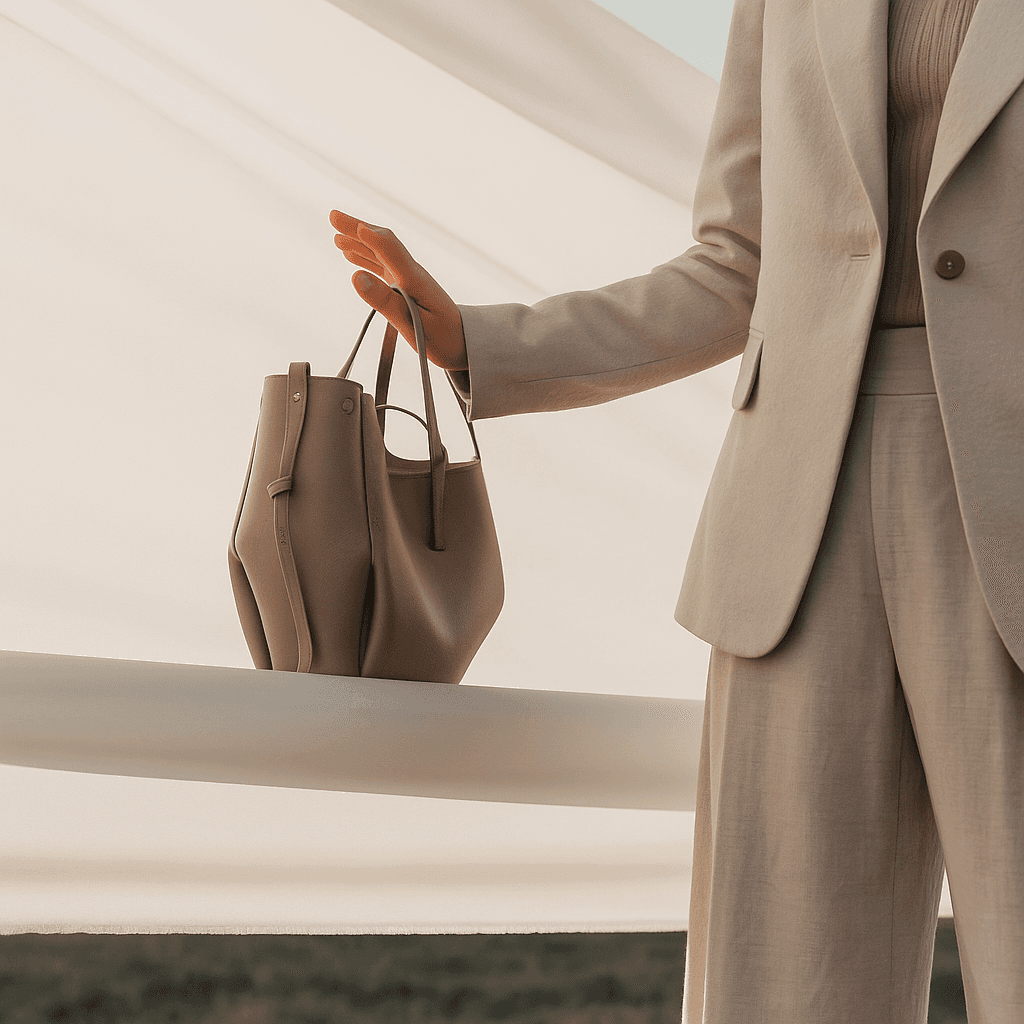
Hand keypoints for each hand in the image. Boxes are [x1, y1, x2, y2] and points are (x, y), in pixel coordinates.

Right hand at [330, 210, 467, 371]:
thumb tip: (357, 277)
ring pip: (380, 253)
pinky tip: (352, 256)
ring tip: (336, 235)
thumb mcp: (414, 326)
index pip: (391, 250)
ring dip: (358, 242)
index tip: (352, 227)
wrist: (465, 345)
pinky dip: (365, 258)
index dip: (372, 238)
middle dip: (356, 228)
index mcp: (415, 280)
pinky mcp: (407, 288)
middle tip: (333, 216)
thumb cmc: (443, 340)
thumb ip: (385, 301)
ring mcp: (409, 280)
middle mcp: (412, 274)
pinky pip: (383, 266)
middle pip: (383, 243)